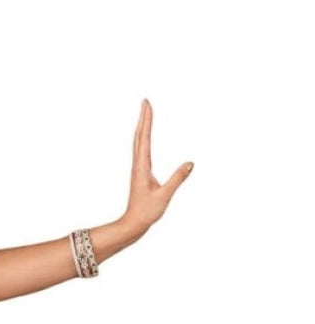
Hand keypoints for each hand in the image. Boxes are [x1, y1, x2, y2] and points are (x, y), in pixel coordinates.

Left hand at [122, 99, 192, 237]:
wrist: (133, 222)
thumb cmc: (147, 211)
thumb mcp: (165, 195)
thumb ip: (178, 179)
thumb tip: (190, 163)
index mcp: (142, 166)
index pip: (144, 138)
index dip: (146, 120)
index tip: (147, 105)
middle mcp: (138, 164)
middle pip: (139, 135)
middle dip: (143, 117)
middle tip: (145, 101)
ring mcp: (138, 167)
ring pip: (138, 141)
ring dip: (142, 126)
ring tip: (145, 113)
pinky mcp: (140, 172)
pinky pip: (141, 149)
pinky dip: (143, 137)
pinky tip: (145, 136)